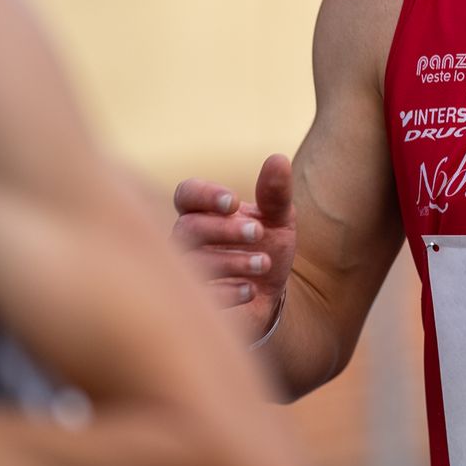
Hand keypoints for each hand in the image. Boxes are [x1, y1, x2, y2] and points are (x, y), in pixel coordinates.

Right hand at [172, 154, 295, 341]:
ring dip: (231, 260)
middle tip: (258, 232)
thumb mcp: (279, 220)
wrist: (270, 300)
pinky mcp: (193, 306)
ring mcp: (186, 273)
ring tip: (264, 263)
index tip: (234, 201)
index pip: (187, 194)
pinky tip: (250, 290)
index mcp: (202, 213)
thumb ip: (276, 193)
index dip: (205, 195)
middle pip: (187, 228)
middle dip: (223, 229)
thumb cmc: (266, 249)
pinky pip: (198, 298)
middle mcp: (186, 241)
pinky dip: (226, 292)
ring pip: (192, 264)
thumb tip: (278, 159)